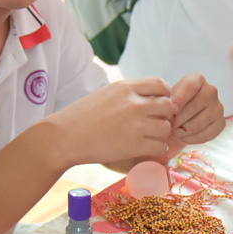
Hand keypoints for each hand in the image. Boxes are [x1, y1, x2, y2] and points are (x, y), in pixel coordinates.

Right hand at [47, 77, 175, 165]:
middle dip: (164, 115)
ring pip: (166, 127)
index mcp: (126, 87)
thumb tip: (147, 98)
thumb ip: (128, 93)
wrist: (64, 137)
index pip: (161, 84)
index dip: (164, 96)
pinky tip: (146, 149)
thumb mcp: (106, 93)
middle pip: (167, 106)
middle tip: (154, 123)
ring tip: (148, 138)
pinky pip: (160, 146)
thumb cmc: (80, 117)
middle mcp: (134, 103)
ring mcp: (136, 124)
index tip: (157, 105)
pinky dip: (156, 149)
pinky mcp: (135, 145)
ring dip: (160, 134)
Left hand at [170, 72, 225, 144]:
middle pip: (195, 107)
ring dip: (184, 131)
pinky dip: (192, 139)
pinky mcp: (221, 123)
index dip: (181, 98)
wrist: (184, 112)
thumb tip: (171, 109)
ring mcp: (218, 107)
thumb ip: (167, 100)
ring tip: (176, 131)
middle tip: (170, 125)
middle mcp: (211, 90)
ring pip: (199, 123)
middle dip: (179, 119)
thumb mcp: (168, 96)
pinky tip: (184, 137)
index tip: (172, 110)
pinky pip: (206, 135)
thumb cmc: (174, 102)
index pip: (191, 86)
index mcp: (197, 79)